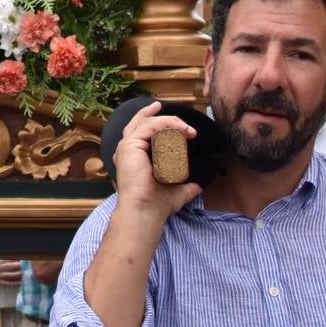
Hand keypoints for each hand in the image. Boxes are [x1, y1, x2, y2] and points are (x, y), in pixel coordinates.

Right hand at [112, 101, 201, 222]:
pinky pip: (149, 126)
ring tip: (188, 130)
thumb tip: (198, 185)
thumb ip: (187, 186)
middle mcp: (128, 149)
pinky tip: (180, 130)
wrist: (147, 210)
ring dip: (170, 122)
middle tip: (182, 121)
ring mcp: (127, 146)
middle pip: (142, 122)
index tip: (178, 124)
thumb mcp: (177, 190)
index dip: (159, 123)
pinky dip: (166, 124)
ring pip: (148, 122)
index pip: (143, 132)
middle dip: (160, 116)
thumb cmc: (157, 203)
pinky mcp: (129, 145)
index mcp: (134, 157)